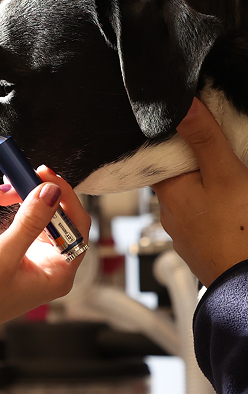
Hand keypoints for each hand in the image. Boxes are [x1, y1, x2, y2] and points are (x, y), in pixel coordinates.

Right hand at [0, 170, 88, 362]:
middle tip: (17, 177)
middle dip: (38, 195)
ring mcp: (30, 263)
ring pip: (39, 220)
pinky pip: (22, 226)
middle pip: (59, 219)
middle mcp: (49, 269)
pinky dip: (13, 211)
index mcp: (58, 274)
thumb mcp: (2, 256)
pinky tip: (0, 204)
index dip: (63, 196)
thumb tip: (52, 192)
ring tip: (1, 191)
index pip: (77, 226)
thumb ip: (30, 222)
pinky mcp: (12, 258)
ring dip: (23, 200)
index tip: (44, 174)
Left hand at [153, 98, 247, 285]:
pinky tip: (232, 208)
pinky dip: (215, 209)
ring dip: (205, 187)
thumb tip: (179, 104)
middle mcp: (170, 213)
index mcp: (168, 191)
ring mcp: (187, 234)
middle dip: (191, 162)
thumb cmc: (239, 234)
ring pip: (192, 199)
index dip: (165, 139)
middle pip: (175, 177)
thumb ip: (203, 140)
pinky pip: (206, 220)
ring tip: (226, 178)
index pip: (154, 157)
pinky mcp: (204, 249)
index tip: (177, 124)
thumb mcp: (224, 175)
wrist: (247, 289)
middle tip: (213, 149)